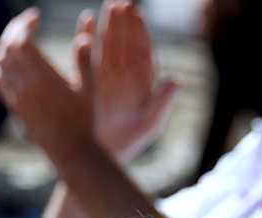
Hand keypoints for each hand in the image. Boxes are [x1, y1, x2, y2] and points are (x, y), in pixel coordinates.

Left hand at [0, 9, 90, 157]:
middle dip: (14, 29)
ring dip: (5, 44)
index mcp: (43, 77)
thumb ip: (85, 56)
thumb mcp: (89, 86)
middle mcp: (24, 86)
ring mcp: (16, 97)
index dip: (25, 23)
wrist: (70, 150)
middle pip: (7, 48)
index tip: (36, 16)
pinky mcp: (13, 107)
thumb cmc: (84, 118)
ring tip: (19, 37)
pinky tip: (9, 60)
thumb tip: (85, 27)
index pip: (22, 40)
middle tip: (27, 22)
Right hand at [76, 1, 178, 162]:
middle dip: (123, 22)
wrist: (102, 158)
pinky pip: (87, 56)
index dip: (140, 30)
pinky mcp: (88, 81)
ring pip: (108, 45)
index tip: (136, 13)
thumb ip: (162, 103)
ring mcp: (106, 76)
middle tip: (121, 2)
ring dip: (108, 25)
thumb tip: (175, 81)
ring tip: (107, 5)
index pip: (142, 49)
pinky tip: (87, 21)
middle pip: (125, 42)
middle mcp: (125, 74)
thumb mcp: (149, 125)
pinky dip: (86, 39)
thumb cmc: (129, 143)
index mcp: (142, 81)